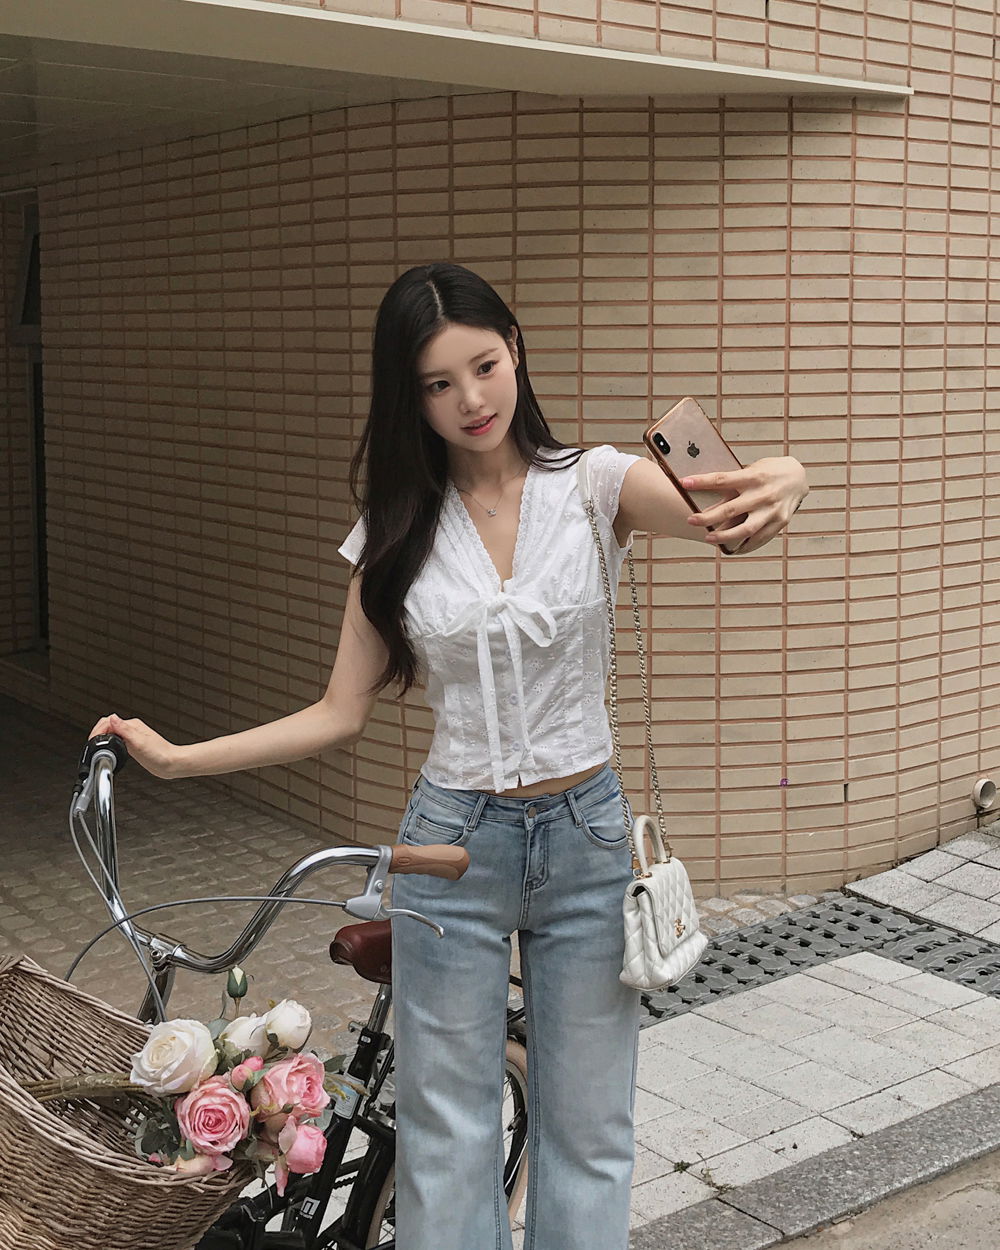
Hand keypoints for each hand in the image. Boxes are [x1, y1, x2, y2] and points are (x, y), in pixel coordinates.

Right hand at [88, 713, 183, 778]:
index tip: (93, 741)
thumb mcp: (139, 742)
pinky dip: (109, 745)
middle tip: (92, 746)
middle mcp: (132, 730)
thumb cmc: (161, 754)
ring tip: (97, 749)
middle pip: (108, 726)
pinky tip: (108, 752)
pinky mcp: (133, 746)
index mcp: (133, 726)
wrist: (172, 764)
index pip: (108, 722)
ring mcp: (132, 737)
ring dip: (102, 739)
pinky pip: (116, 741)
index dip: (98, 731)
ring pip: (111, 734)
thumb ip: (124, 730)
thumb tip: (112, 718)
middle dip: (97, 734)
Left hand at [682, 456, 807, 553]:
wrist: (799, 476)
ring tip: (709, 537)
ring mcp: (772, 510)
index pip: (722, 479)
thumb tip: (709, 500)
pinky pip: (760, 538)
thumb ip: (733, 486)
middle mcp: (763, 494)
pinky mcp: (780, 521)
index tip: (685, 482)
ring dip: (724, 535)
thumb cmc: (770, 471)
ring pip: (745, 529)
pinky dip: (745, 545)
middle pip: (730, 509)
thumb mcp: (751, 471)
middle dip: (708, 517)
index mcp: (754, 476)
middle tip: (691, 520)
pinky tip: (733, 547)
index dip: (702, 481)